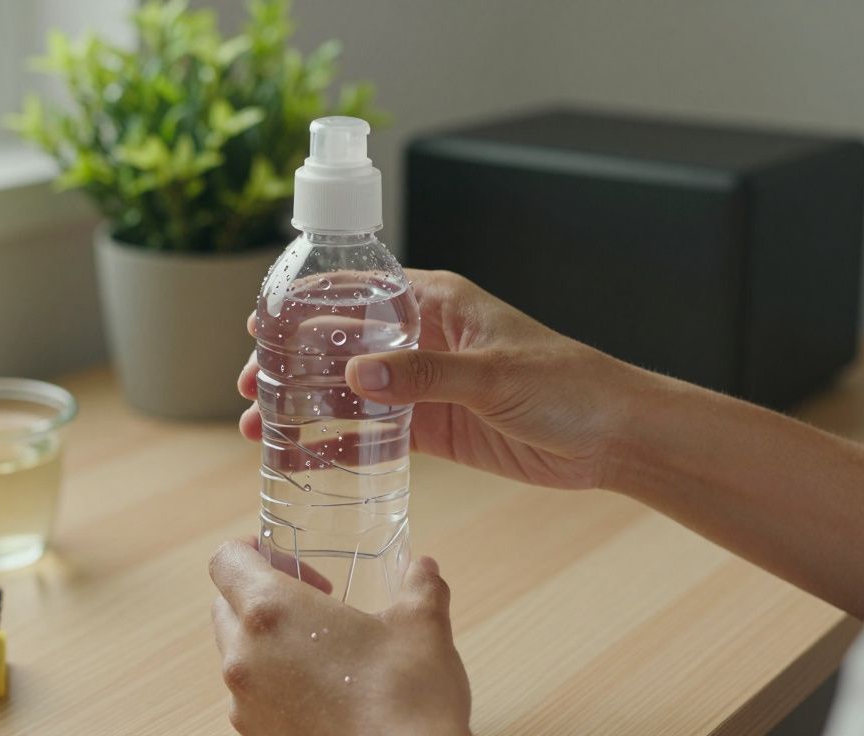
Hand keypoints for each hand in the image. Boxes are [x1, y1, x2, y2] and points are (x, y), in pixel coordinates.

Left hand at [209, 540, 470, 735]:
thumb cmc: (408, 697)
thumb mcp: (423, 626)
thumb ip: (420, 587)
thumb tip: (425, 569)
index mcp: (270, 612)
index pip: (225, 561)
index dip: (252, 550)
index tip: (293, 561)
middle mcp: (243, 658)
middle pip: (225, 607)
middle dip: (261, 597)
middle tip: (314, 604)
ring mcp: (245, 706)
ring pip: (237, 657)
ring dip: (268, 645)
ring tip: (324, 653)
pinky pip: (253, 700)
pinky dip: (276, 687)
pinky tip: (326, 695)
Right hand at [238, 269, 652, 489]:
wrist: (611, 436)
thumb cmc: (567, 383)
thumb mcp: (494, 372)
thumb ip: (425, 375)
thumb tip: (359, 373)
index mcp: (436, 302)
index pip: (356, 291)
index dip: (304, 303)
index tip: (261, 323)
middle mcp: (422, 340)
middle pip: (339, 343)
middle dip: (292, 361)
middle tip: (251, 384)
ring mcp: (423, 386)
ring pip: (349, 392)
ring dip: (305, 406)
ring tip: (258, 426)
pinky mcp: (432, 429)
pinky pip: (373, 434)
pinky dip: (337, 444)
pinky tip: (303, 456)